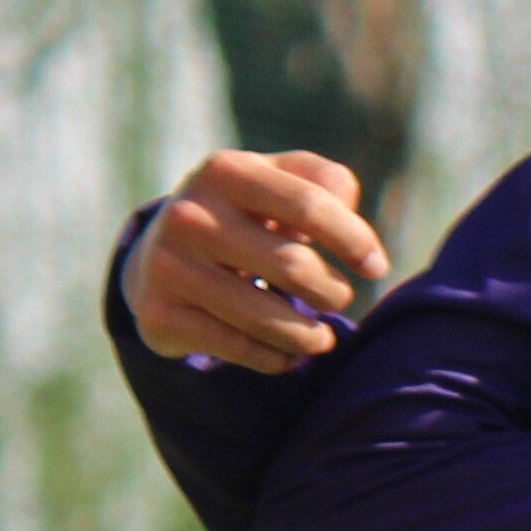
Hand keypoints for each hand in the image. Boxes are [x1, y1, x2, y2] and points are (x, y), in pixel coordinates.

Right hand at [130, 151, 384, 371]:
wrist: (155, 255)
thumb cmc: (244, 215)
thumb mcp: (279, 181)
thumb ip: (327, 184)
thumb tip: (357, 237)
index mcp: (226, 171)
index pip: (311, 205)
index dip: (355, 240)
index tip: (375, 267)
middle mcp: (189, 214)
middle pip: (295, 266)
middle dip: (332, 292)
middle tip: (337, 299)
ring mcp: (167, 265)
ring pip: (269, 318)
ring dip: (311, 337)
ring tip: (321, 337)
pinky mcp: (159, 314)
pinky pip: (240, 349)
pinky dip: (277, 359)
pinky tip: (287, 355)